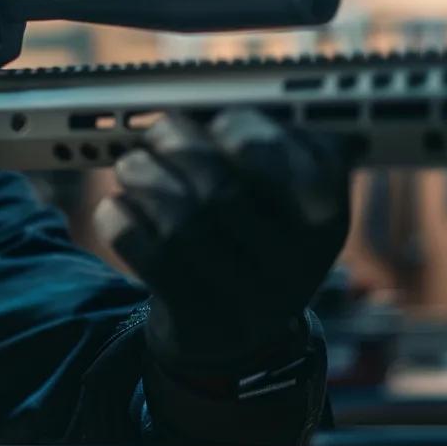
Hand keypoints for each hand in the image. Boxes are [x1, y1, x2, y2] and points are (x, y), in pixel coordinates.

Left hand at [94, 108, 349, 376]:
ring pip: (181, 220)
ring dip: (145, 178)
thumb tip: (202, 101)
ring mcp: (249, 299)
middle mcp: (297, 263)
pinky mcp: (199, 320)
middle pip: (222, 188)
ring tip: (133, 166)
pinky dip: (122, 222)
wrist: (236, 343)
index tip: (219, 122)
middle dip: (179, 146)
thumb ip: (264, 146)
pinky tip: (118, 208)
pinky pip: (150, 258)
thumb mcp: (283, 200)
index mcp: (328, 216)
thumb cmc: (253, 242)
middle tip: (160, 133)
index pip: (297, 162)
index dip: (247, 131)